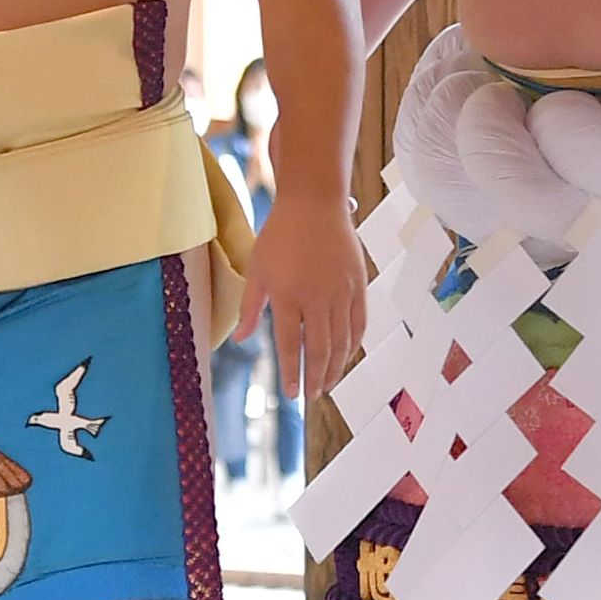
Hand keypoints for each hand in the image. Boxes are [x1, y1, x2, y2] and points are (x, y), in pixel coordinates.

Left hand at [241, 198, 365, 399]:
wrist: (314, 203)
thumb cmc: (279, 235)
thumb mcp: (257, 270)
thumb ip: (251, 308)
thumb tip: (241, 340)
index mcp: (289, 296)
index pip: (292, 346)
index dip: (292, 374)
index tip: (291, 395)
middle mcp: (317, 298)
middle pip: (321, 350)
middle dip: (316, 377)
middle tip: (312, 396)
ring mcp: (341, 292)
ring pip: (342, 341)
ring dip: (335, 367)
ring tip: (328, 383)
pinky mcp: (357, 285)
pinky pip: (359, 323)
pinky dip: (354, 344)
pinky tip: (346, 356)